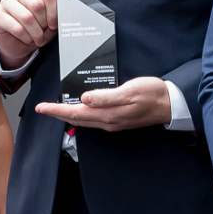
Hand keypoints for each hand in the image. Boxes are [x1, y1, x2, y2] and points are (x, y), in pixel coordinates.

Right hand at [0, 0, 85, 70]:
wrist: (20, 43)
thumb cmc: (39, 25)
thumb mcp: (55, 12)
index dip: (54, 12)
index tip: (55, 23)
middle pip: (37, 5)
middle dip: (44, 23)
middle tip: (44, 31)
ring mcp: (5, 2)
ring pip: (27, 18)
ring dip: (36, 33)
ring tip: (37, 38)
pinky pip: (16, 27)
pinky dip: (26, 37)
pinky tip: (27, 39)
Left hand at [34, 76, 172, 131]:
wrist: (171, 104)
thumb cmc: (153, 94)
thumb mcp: (129, 91)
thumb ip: (106, 96)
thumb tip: (84, 99)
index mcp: (108, 114)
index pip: (75, 113)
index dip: (56, 110)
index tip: (41, 107)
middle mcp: (107, 121)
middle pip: (76, 119)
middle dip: (57, 113)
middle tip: (41, 108)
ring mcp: (112, 122)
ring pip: (83, 120)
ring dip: (67, 115)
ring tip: (55, 109)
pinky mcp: (117, 119)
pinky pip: (93, 119)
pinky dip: (81, 115)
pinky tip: (79, 109)